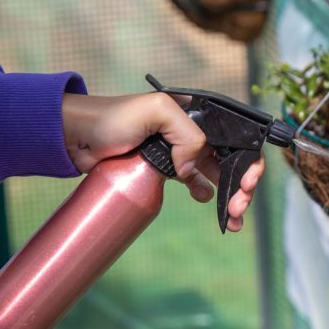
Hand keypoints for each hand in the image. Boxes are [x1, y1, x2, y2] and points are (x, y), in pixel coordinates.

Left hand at [61, 92, 264, 229]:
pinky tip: (207, 202)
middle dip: (243, 185)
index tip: (246, 183)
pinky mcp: (166, 168)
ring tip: (232, 216)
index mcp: (198, 114)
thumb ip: (187, 135)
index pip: (238, 137)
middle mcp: (195, 131)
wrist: (79, 136)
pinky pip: (196, 182)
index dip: (249, 161)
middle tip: (238, 207)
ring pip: (218, 174)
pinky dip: (208, 195)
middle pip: (233, 159)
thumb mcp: (157, 111)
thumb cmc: (112, 117)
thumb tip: (193, 168)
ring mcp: (182, 151)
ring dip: (231, 196)